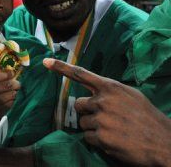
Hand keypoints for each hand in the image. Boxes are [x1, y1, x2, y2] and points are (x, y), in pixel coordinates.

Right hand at [0, 70, 19, 135]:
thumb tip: (2, 72)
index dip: (4, 74)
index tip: (11, 72)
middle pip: (4, 86)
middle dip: (13, 83)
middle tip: (16, 83)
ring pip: (8, 96)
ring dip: (13, 92)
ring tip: (14, 91)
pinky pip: (7, 106)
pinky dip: (11, 101)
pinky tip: (10, 99)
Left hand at [43, 58, 170, 166]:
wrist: (164, 143)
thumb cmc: (147, 118)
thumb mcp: (131, 96)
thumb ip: (110, 92)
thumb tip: (94, 93)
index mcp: (111, 87)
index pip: (81, 74)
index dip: (61, 68)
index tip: (45, 62)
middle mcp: (103, 101)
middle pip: (78, 104)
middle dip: (88, 112)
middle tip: (107, 119)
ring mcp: (101, 119)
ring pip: (82, 122)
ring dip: (93, 128)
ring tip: (114, 131)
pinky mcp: (101, 137)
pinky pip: (87, 138)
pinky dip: (97, 141)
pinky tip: (114, 141)